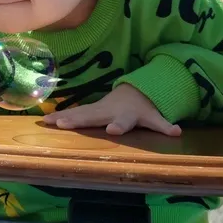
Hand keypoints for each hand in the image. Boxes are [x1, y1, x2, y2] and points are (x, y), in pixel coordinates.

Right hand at [42, 83, 181, 136]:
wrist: (131, 92)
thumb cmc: (142, 109)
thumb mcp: (154, 117)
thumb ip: (164, 124)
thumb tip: (179, 131)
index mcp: (125, 116)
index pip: (122, 122)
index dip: (118, 126)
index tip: (113, 130)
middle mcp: (108, 112)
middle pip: (93, 117)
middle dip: (79, 120)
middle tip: (64, 125)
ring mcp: (96, 110)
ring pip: (78, 114)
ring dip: (63, 118)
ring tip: (49, 122)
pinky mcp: (88, 111)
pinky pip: (73, 115)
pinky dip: (58, 117)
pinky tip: (44, 121)